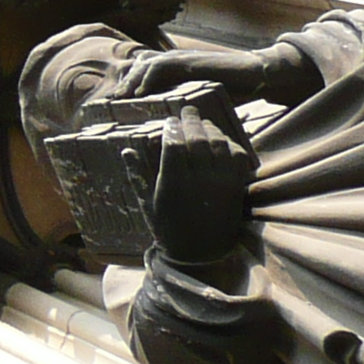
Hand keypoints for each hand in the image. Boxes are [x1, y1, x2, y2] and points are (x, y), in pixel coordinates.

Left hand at [110, 44, 286, 105]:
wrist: (256, 74)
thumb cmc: (232, 89)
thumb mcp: (203, 98)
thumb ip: (186, 105)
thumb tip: (176, 128)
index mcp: (175, 70)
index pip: (142, 73)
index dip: (127, 85)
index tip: (112, 104)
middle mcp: (173, 61)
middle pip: (138, 68)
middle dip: (123, 84)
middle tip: (110, 103)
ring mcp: (180, 59)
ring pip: (144, 65)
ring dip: (131, 82)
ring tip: (120, 100)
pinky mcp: (188, 60)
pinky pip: (161, 66)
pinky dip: (148, 78)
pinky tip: (140, 93)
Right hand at [148, 116, 257, 260]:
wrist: (201, 254)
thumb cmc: (168, 229)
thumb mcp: (146, 204)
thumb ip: (137, 176)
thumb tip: (127, 150)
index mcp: (173, 184)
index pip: (173, 145)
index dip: (171, 129)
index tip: (168, 121)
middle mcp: (198, 181)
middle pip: (197, 140)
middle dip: (191, 121)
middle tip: (187, 110)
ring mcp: (220, 184)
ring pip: (218, 145)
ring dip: (211, 129)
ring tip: (203, 122)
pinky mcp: (236, 188)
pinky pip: (236, 159)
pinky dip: (230, 145)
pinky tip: (222, 140)